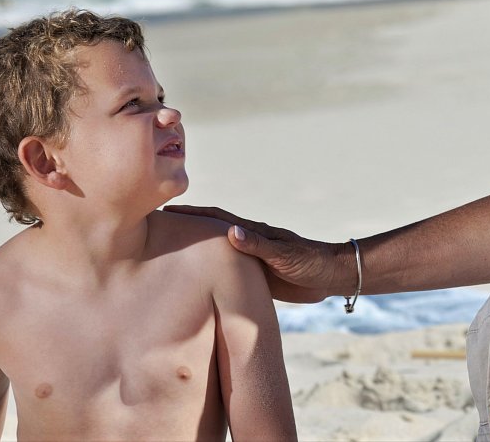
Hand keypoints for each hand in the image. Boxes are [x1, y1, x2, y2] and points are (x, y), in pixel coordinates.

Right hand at [164, 204, 345, 302]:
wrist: (333, 276)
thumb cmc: (311, 262)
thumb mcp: (285, 254)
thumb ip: (258, 245)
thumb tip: (230, 232)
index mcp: (253, 233)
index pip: (216, 219)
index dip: (191, 214)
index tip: (165, 209)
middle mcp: (249, 243)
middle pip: (210, 233)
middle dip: (185, 229)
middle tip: (156, 228)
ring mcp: (251, 259)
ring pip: (216, 253)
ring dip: (194, 251)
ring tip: (168, 253)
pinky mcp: (256, 277)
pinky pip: (227, 272)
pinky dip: (210, 272)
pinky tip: (197, 279)